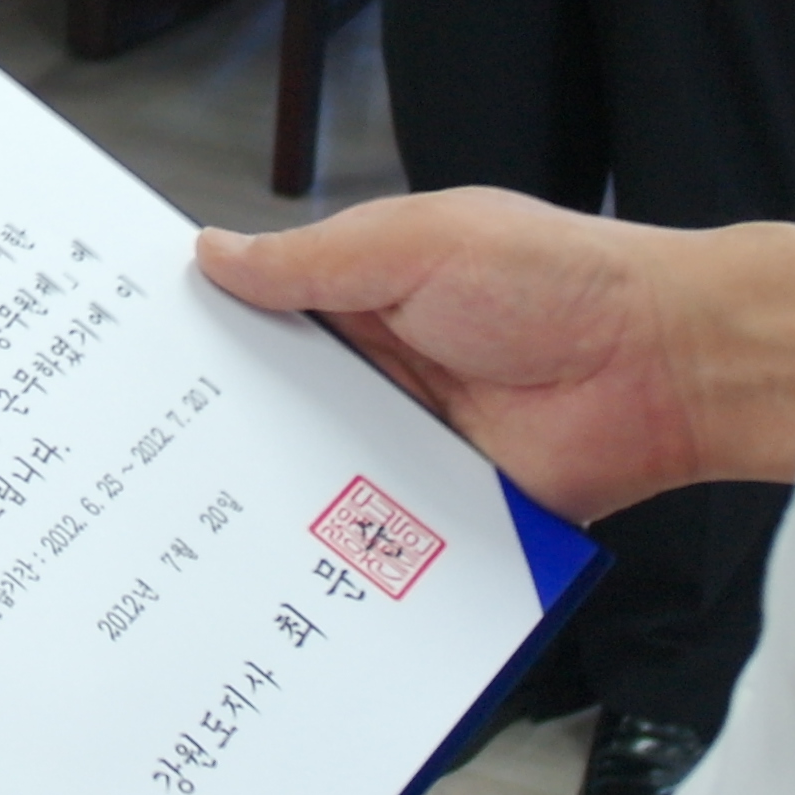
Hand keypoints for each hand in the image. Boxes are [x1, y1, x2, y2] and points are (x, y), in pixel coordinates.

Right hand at [196, 191, 794, 517]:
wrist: (660, 365)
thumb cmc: (555, 279)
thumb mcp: (415, 243)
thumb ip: (311, 260)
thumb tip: (213, 252)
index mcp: (369, 290)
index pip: (266, 308)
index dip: (209, 325)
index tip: (134, 348)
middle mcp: (382, 367)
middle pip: (277, 398)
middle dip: (222, 417)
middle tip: (141, 443)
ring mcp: (409, 438)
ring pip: (314, 467)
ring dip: (274, 480)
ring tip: (188, 508)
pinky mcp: (442, 503)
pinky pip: (375, 528)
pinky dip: (338, 537)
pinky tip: (282, 552)